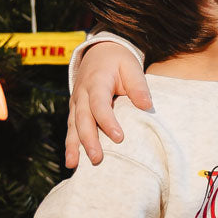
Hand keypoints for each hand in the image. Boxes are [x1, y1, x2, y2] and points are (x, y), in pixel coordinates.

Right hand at [66, 43, 150, 167]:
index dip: (107, 121)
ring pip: (73, 126)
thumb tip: (147, 106)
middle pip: (83, 119)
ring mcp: (76, 103)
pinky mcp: (75, 110)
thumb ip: (138, 85)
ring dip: (73, 146)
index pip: (100, 104)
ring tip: (74, 165)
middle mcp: (82, 94)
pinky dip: (71, 144)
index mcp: (96, 82)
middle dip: (88, 140)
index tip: (119, 138)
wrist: (99, 52)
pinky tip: (72, 162)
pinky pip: (71, 128)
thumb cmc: (118, 61)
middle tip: (96, 158)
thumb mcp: (131, 67)